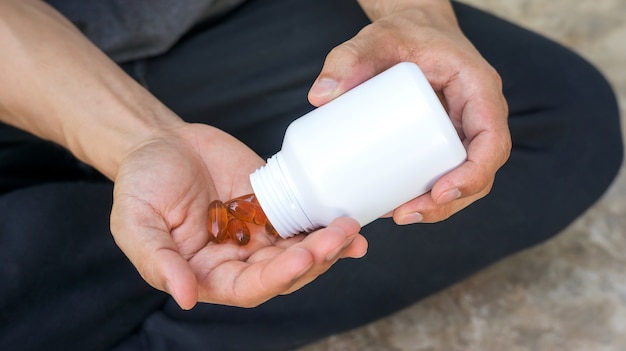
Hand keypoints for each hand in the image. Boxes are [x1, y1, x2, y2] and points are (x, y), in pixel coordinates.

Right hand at [110, 123, 367, 308]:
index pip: (249, 288)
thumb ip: (159, 261)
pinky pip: (304, 217)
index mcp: (208, 273)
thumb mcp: (136, 222)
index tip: (299, 258)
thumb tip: (186, 298)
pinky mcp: (274, 203)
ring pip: (301, 247)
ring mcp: (260, 231)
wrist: (160, 143)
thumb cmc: (140, 184)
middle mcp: (239, 258)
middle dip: (314, 258)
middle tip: (338, 237)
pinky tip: (349, 216)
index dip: (276, 277)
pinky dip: (325, 220)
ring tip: (350, 227)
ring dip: (329, 243)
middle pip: (285, 271)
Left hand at [308, 1, 510, 223]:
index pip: (492, 139)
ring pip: (464, 178)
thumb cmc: (402, 32)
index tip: (439, 193)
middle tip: (404, 215)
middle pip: (480, 169)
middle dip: (448, 202)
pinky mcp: (445, 138)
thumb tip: (318, 97)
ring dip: (437, 207)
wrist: (410, 30)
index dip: (474, 174)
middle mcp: (478, 113)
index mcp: (477, 88)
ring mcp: (463, 128)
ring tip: (397, 215)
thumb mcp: (376, 39)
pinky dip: (428, 195)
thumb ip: (348, 59)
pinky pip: (447, 171)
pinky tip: (398, 206)